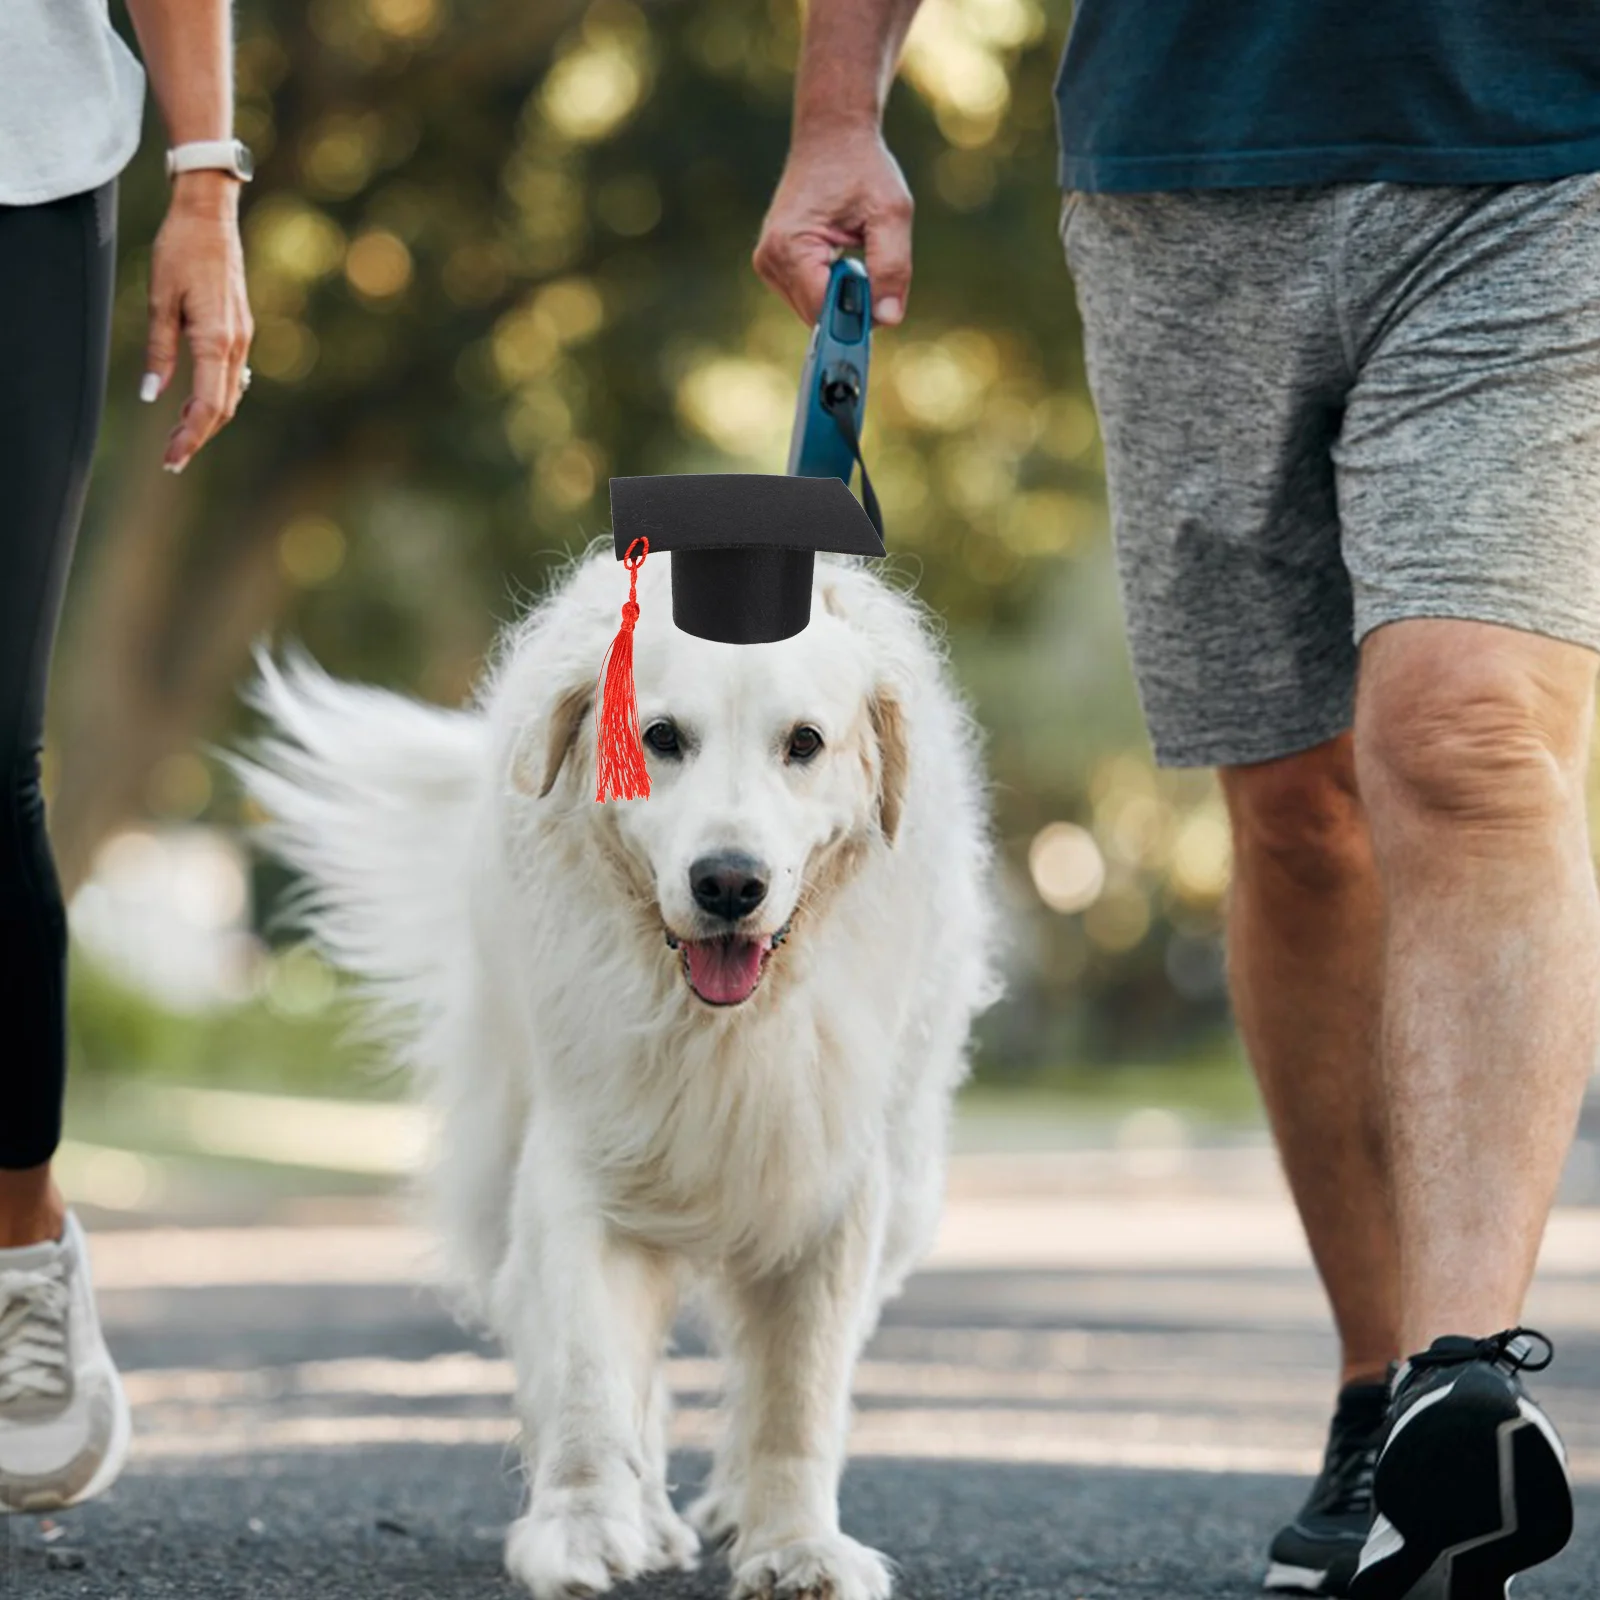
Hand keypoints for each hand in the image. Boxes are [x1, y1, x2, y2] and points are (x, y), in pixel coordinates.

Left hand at [142, 171, 253, 473]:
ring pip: (229, 394)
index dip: (191, 437)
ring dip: (206, 418)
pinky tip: (196, 402)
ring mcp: (242, 338)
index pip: (208, 405)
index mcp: (216, 340)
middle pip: (222, 407)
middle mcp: (236, 345)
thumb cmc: (180, 250)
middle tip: (171, 458)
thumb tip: (152, 395)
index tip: (172, 458)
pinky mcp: (240, 330)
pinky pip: (232, 376)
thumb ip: (159, 350)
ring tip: (179, 435)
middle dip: (198, 435)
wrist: (210, 216)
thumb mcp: (159, 299)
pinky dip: (215, 397)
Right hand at [753, 120, 912, 327]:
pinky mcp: (773, 265)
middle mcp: (770, 260)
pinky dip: (831, 288)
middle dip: (850, 305)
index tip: (883, 306)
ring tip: (852, 252)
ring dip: (841, 296)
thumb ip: (892, 267)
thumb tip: (888, 319)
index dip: (856, 316)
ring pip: (813, 312)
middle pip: (817, 317)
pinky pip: (808, 298)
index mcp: (789, 246)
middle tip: (872, 267)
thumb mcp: (890, 213)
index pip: (823, 310)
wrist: (831, 136)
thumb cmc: (862, 167)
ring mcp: (768, 265)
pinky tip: (840, 257)